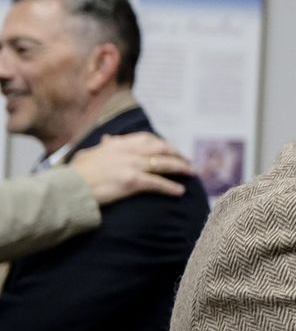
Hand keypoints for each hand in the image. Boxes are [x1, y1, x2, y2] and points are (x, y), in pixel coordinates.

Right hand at [69, 133, 193, 203]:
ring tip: (191, 173)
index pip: (147, 138)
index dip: (162, 143)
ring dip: (180, 168)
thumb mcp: (90, 153)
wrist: (69, 187)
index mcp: (118, 144)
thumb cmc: (76, 173)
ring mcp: (131, 165)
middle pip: (161, 149)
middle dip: (177, 154)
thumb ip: (103, 146)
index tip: (171, 148)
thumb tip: (108, 139)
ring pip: (164, 164)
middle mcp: (127, 151)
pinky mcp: (132, 181)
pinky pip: (158, 183)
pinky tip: (180, 191)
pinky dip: (171, 187)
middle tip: (187, 161)